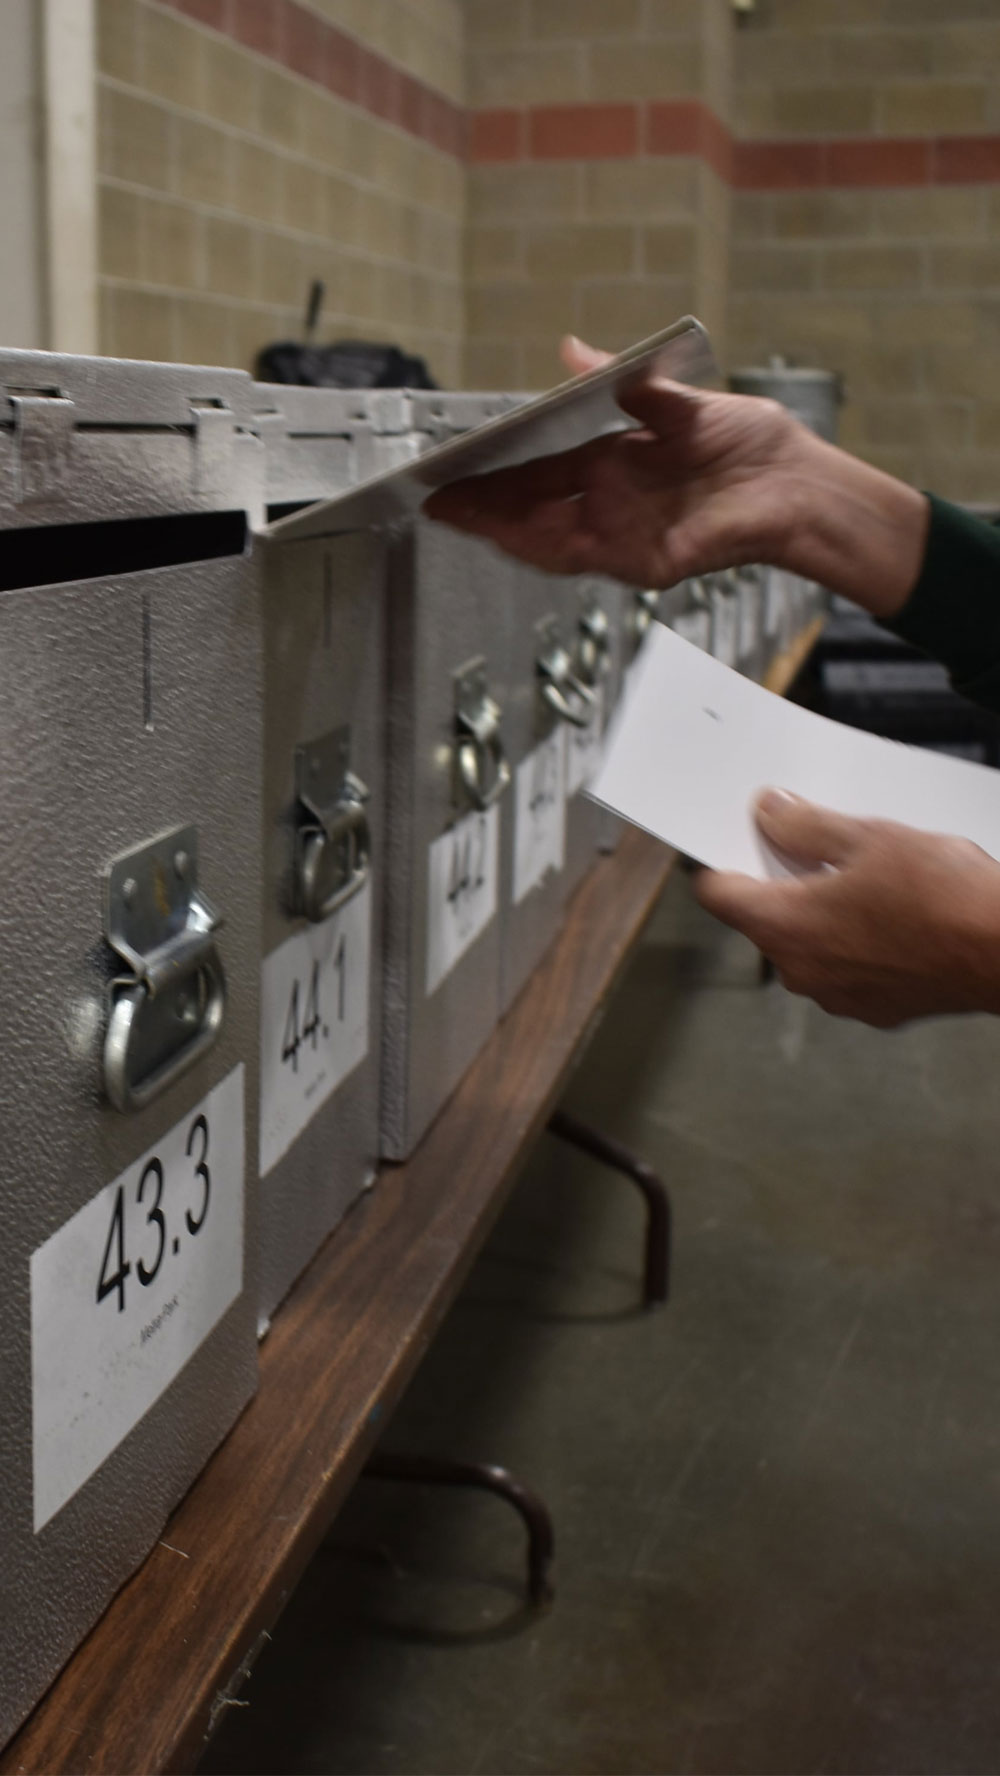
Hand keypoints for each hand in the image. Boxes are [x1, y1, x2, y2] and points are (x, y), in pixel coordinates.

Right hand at [426, 336, 803, 588]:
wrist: (799, 482)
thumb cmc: (751, 444)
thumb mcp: (678, 400)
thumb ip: (623, 381)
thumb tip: (569, 350)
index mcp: (612, 465)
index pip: (536, 475)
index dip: (493, 475)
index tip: (453, 469)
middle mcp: (611, 504)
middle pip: (530, 511)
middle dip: (481, 508)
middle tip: (436, 499)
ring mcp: (626, 537)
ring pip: (547, 540)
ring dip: (503, 530)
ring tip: (461, 517)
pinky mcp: (648, 562)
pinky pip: (587, 558)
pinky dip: (547, 547)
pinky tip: (514, 534)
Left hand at [695, 790, 999, 1027]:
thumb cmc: (942, 898)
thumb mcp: (868, 838)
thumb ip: (805, 826)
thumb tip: (770, 814)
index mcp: (784, 926)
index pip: (718, 894)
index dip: (718, 862)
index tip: (730, 842)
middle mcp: (800, 970)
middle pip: (765, 919)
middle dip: (783, 883)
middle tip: (816, 848)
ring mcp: (837, 996)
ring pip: (808, 944)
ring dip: (823, 914)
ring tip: (866, 880)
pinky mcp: (873, 1008)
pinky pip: (845, 967)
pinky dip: (855, 942)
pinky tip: (890, 915)